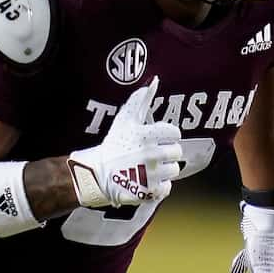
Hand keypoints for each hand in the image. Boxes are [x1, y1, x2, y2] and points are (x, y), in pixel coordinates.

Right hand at [68, 76, 181, 207]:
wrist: (97, 174)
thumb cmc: (113, 144)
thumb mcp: (126, 119)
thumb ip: (141, 99)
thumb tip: (154, 81)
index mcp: (147, 135)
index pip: (175, 133)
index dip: (166, 135)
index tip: (156, 139)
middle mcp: (152, 154)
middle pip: (176, 152)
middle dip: (166, 153)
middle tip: (151, 154)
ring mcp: (152, 174)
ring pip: (174, 170)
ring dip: (164, 169)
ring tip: (148, 167)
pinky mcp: (150, 191)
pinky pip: (168, 187)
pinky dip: (159, 186)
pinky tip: (147, 180)